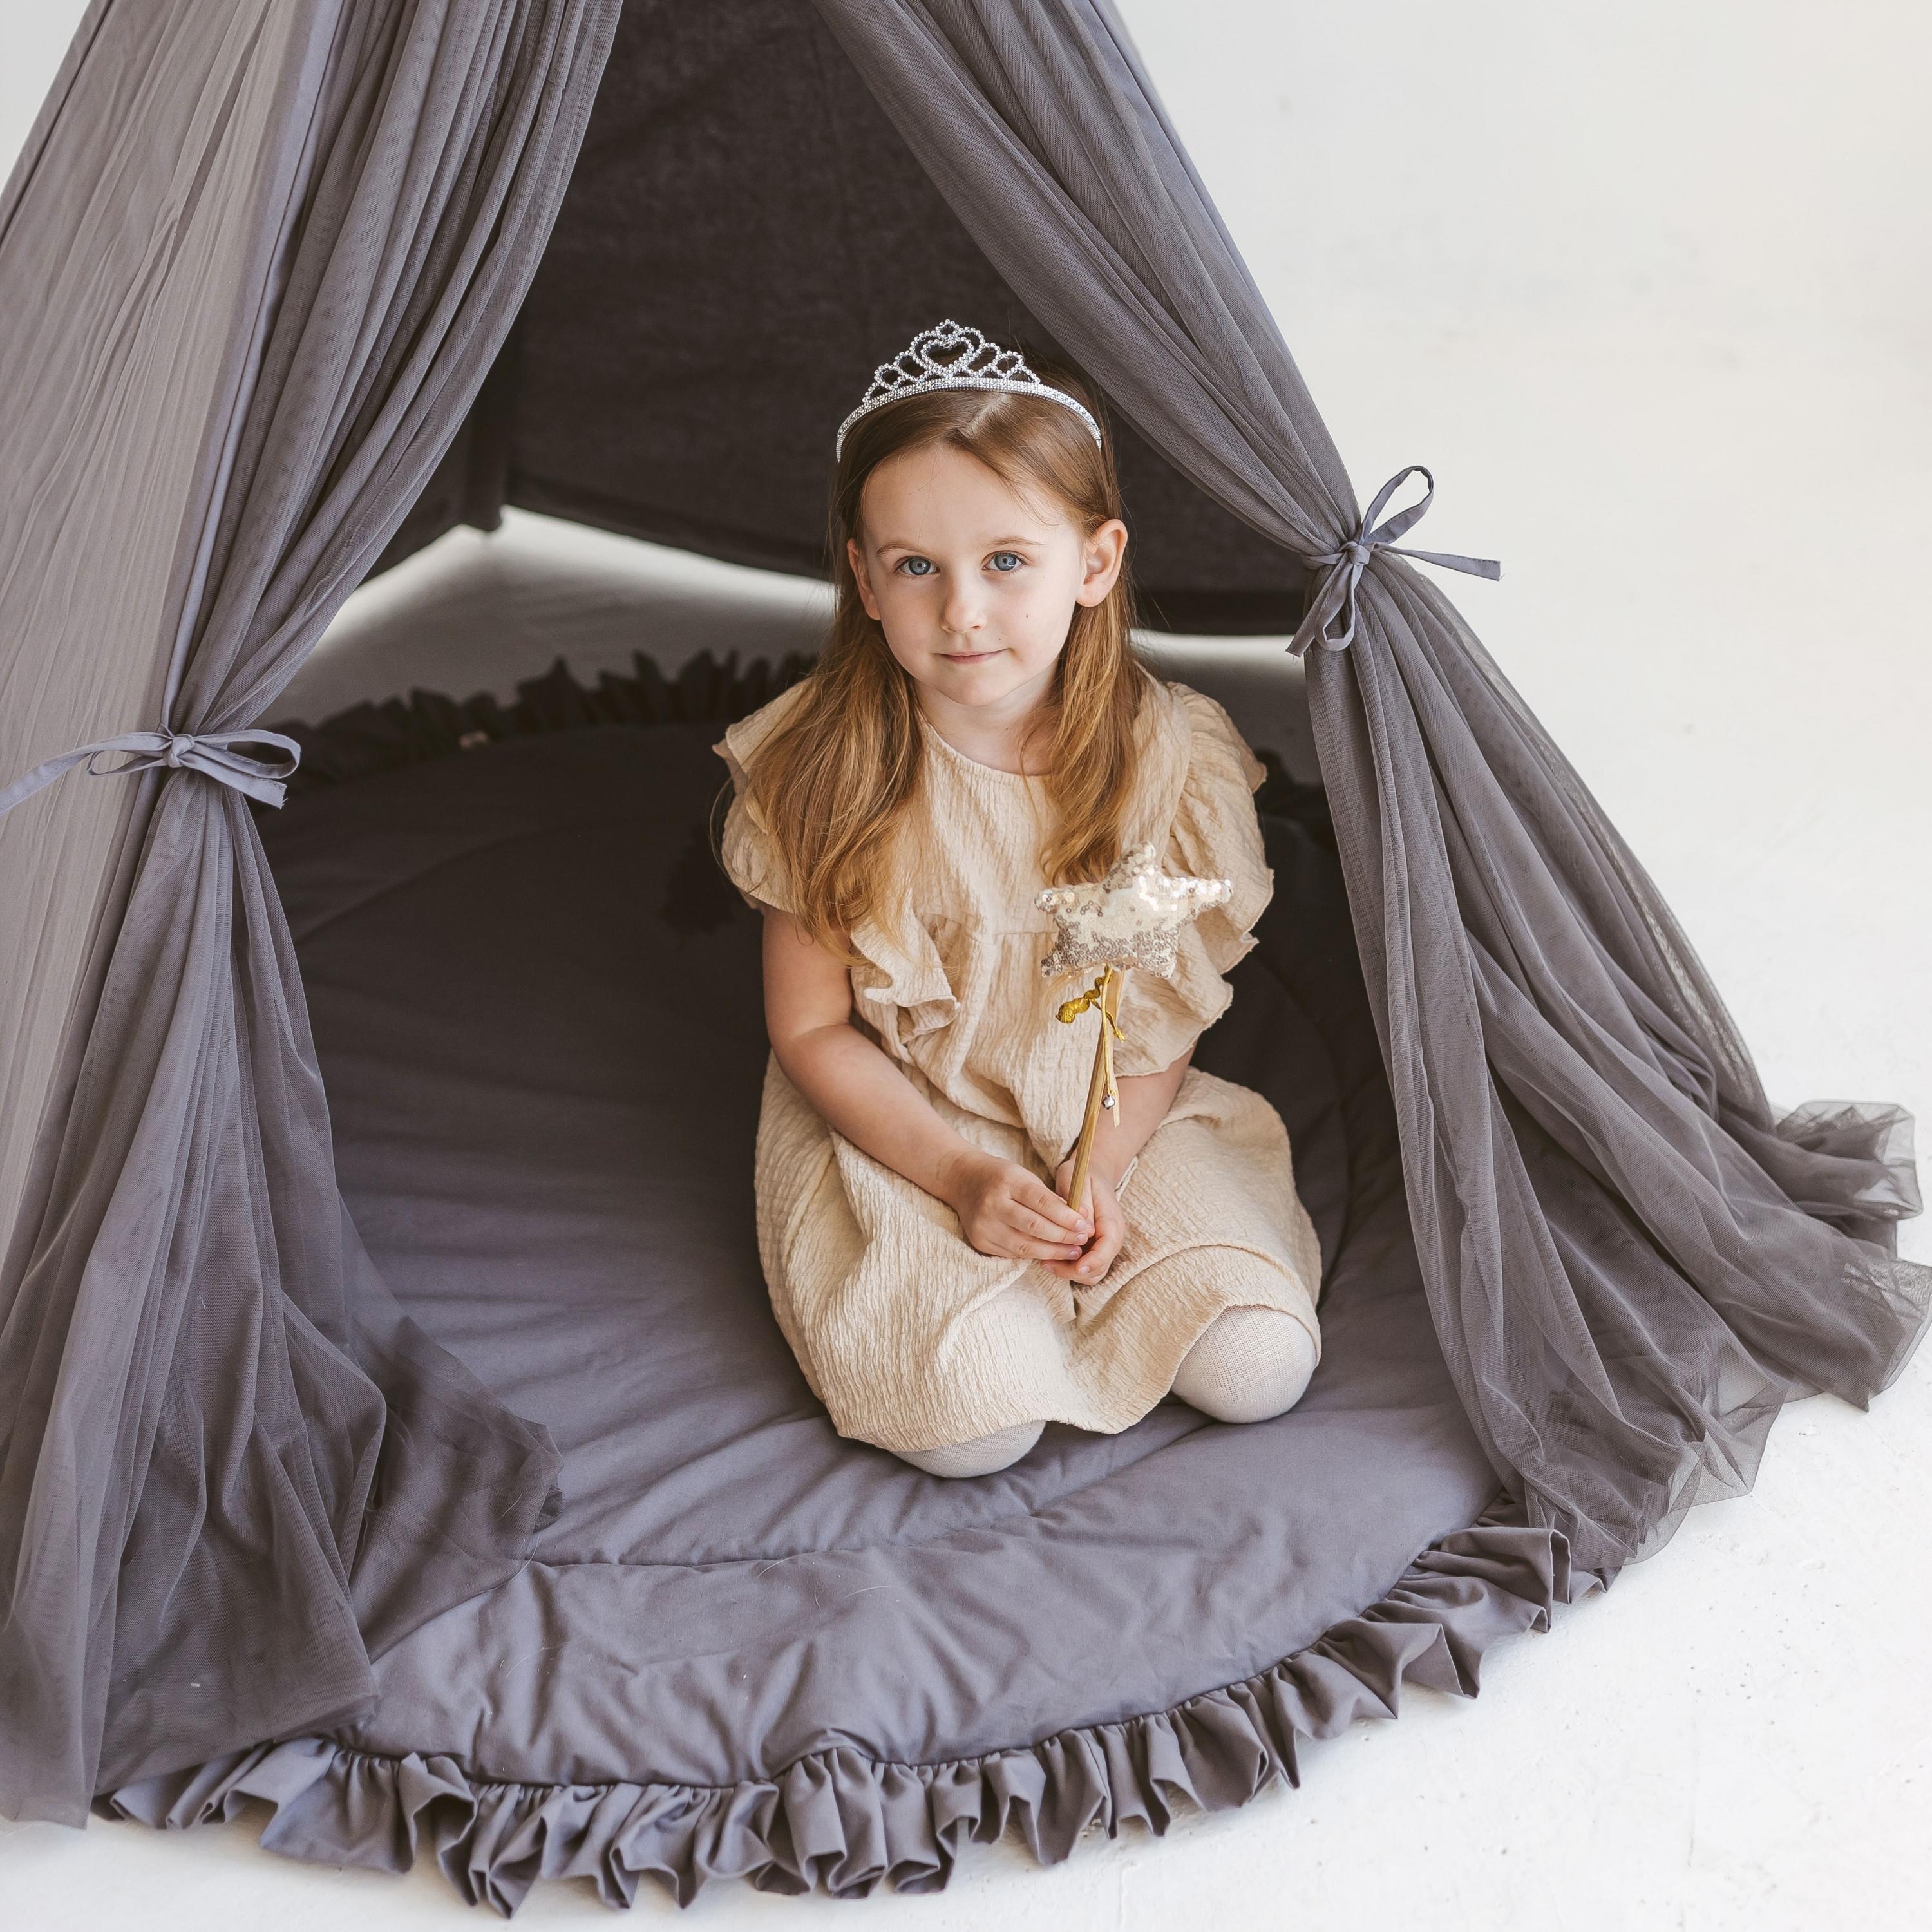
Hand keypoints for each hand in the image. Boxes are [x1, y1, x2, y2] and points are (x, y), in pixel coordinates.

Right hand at [941, 1149, 1093, 1263]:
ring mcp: (984, 1225)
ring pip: (1024, 1245)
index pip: (1042, 1202)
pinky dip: (1034, 1254)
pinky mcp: (980, 1241)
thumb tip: (1080, 1219)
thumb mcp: (1025, 1177)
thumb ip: (1049, 1198)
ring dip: (1052, 1251)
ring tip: (1072, 1252)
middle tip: (1082, 1241)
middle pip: (1034, 1226)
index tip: (1084, 1225)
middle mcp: (992, 1204)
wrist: (963, 1180)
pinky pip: (1012, 1253)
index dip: (1066, 1216)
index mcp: (1007, 1182)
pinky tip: (1049, 1254)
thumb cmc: (1002, 1177)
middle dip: (1063, 1237)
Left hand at [1048, 1158, 1125, 1285]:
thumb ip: (1082, 1206)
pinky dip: (1068, 1268)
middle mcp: (1112, 1238)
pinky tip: (1050, 1258)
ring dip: (1069, 1272)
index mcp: (1112, 1221)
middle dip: (1075, 1271)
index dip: (1093, 1261)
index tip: (1075, 1267)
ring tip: (1045, 1262)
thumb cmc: (1084, 1176)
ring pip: (1091, 1273)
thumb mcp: (1080, 1184)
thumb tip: (1083, 1227)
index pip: (1108, 1248)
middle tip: (1047, 1263)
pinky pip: (1083, 1267)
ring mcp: (1103, 1245)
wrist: (1093, 1174)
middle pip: (1099, 1268)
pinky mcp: (1093, 1249)